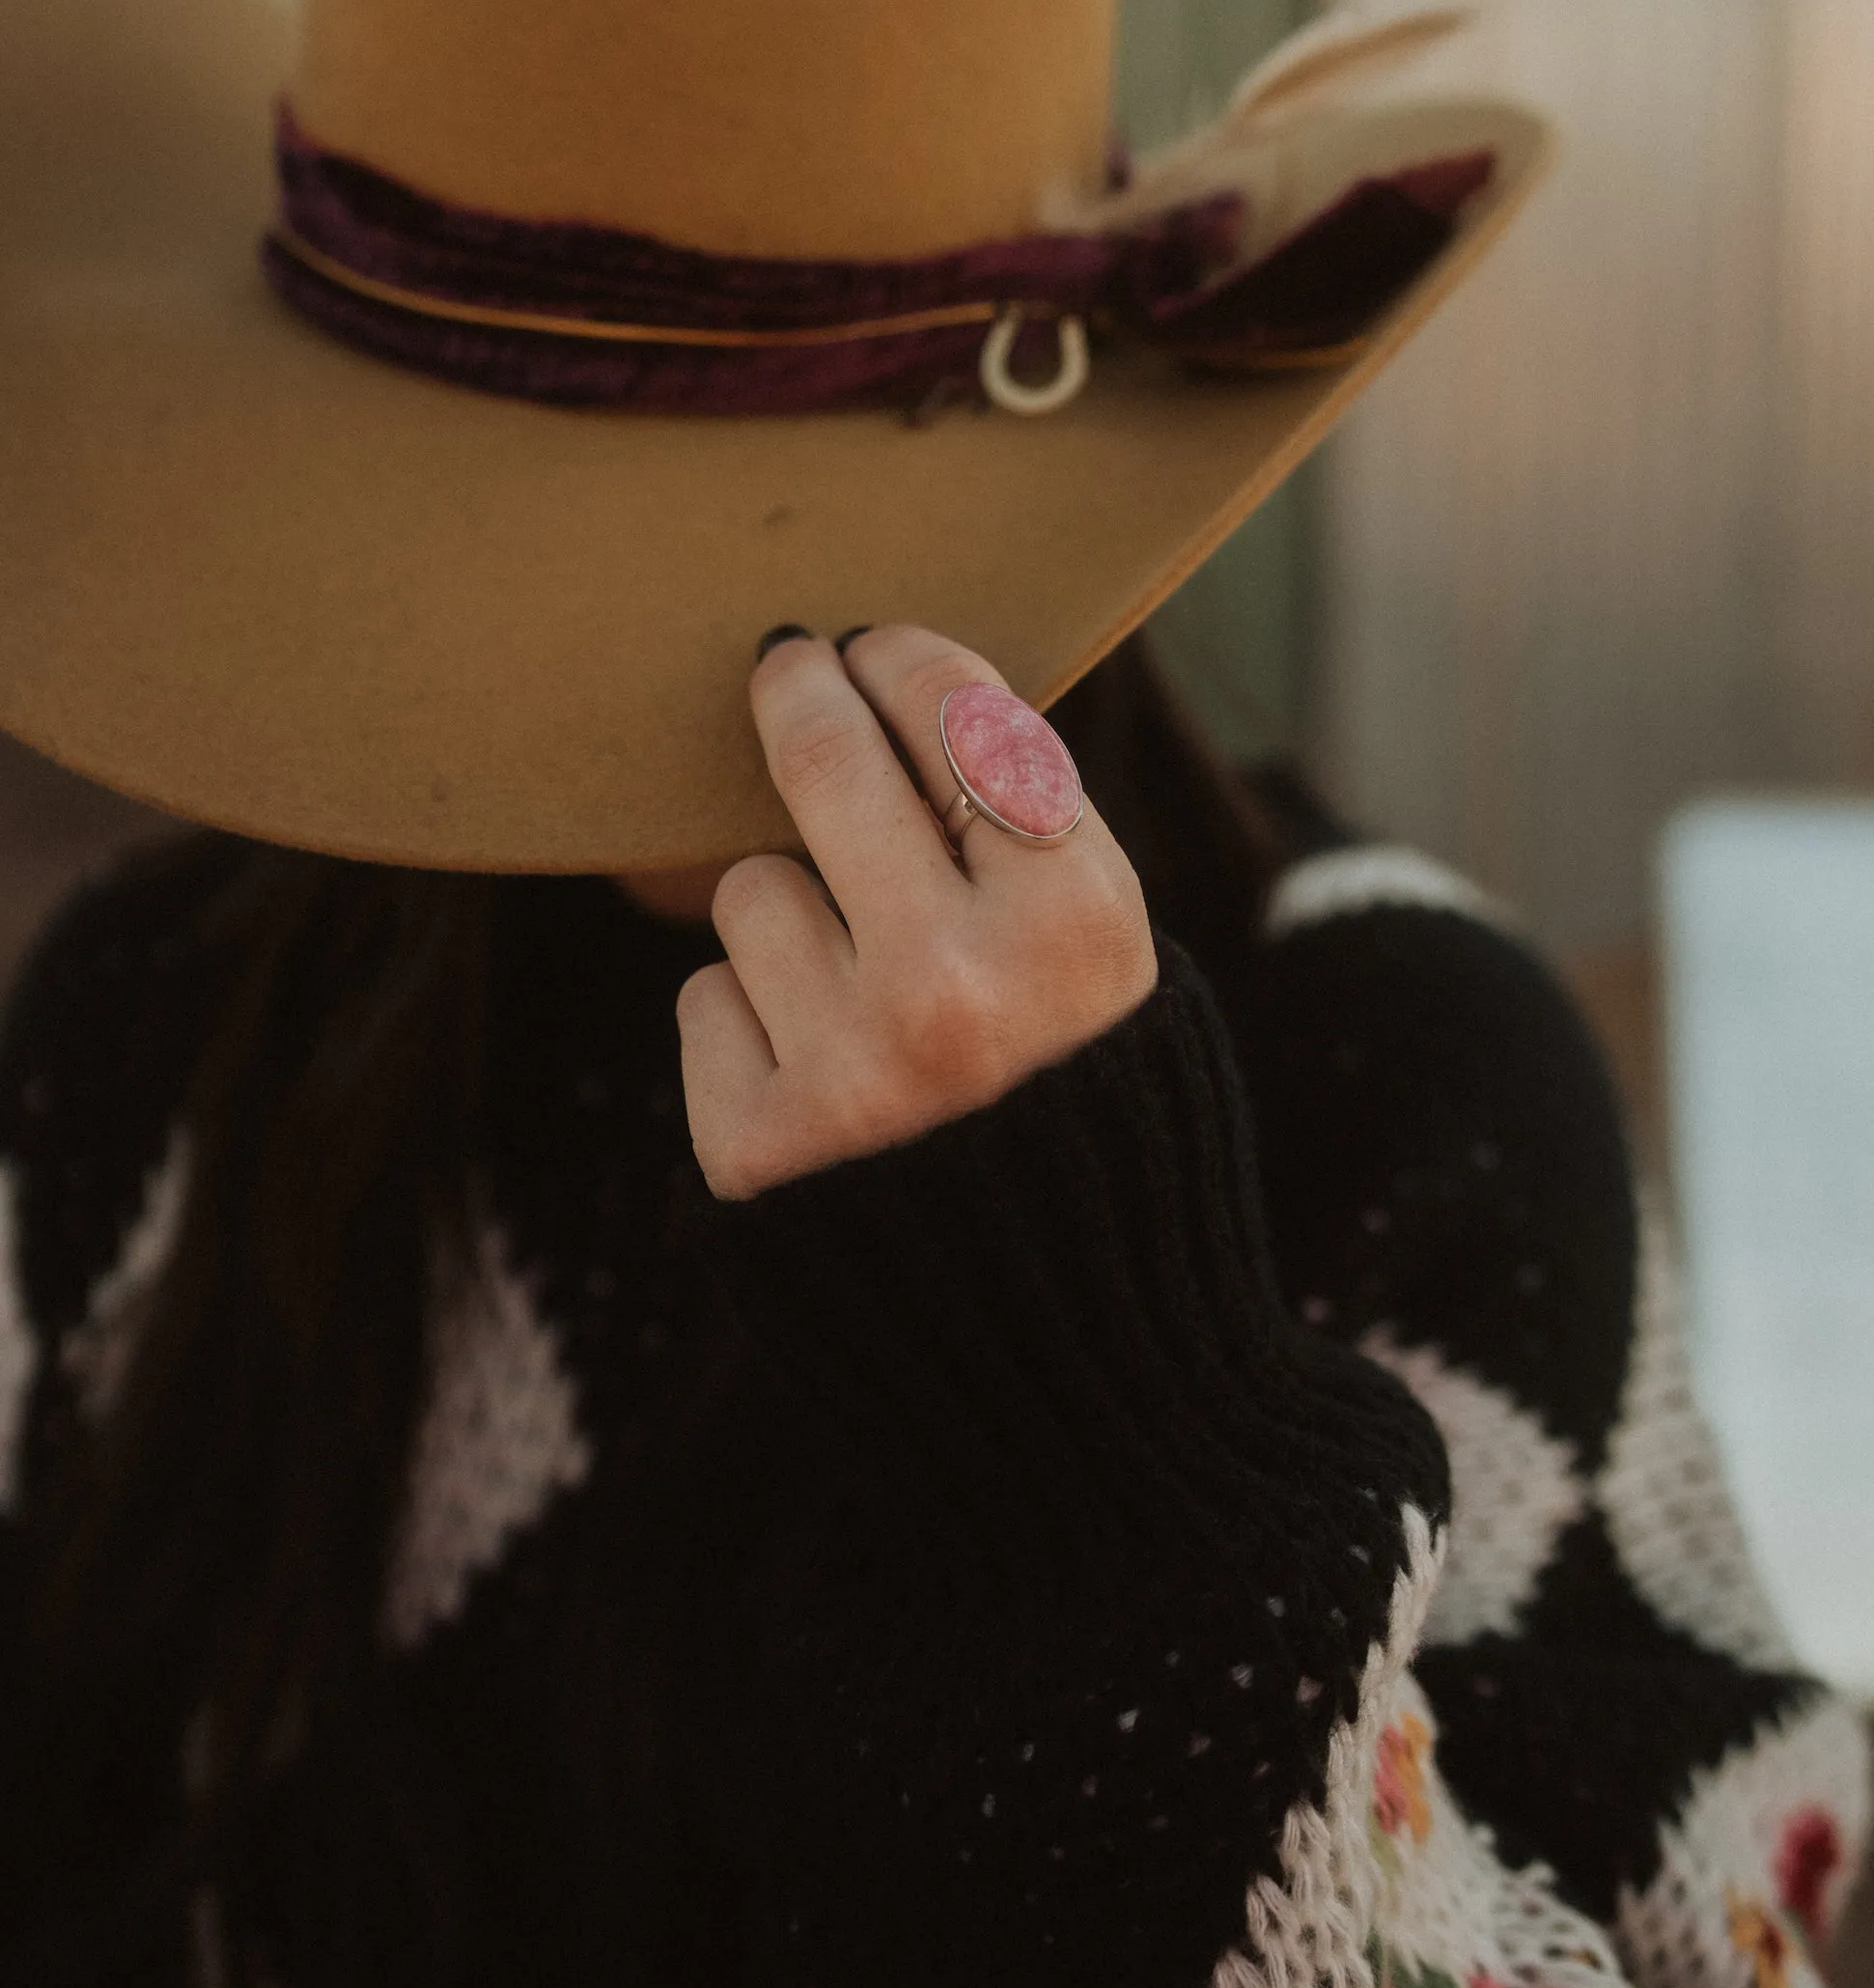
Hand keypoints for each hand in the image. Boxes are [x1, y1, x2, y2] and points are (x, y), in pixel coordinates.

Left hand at [677, 624, 1156, 1198]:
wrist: (1059, 1341)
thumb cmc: (1081, 1113)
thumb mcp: (1108, 971)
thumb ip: (1026, 844)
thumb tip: (900, 691)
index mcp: (1075, 929)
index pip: (961, 720)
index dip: (902, 657)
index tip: (873, 646)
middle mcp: (959, 989)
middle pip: (824, 759)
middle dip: (796, 686)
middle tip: (786, 662)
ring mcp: (848, 1069)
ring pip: (751, 889)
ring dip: (789, 917)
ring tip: (860, 999)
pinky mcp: (756, 1142)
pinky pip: (709, 997)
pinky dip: (751, 1027)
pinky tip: (822, 1085)